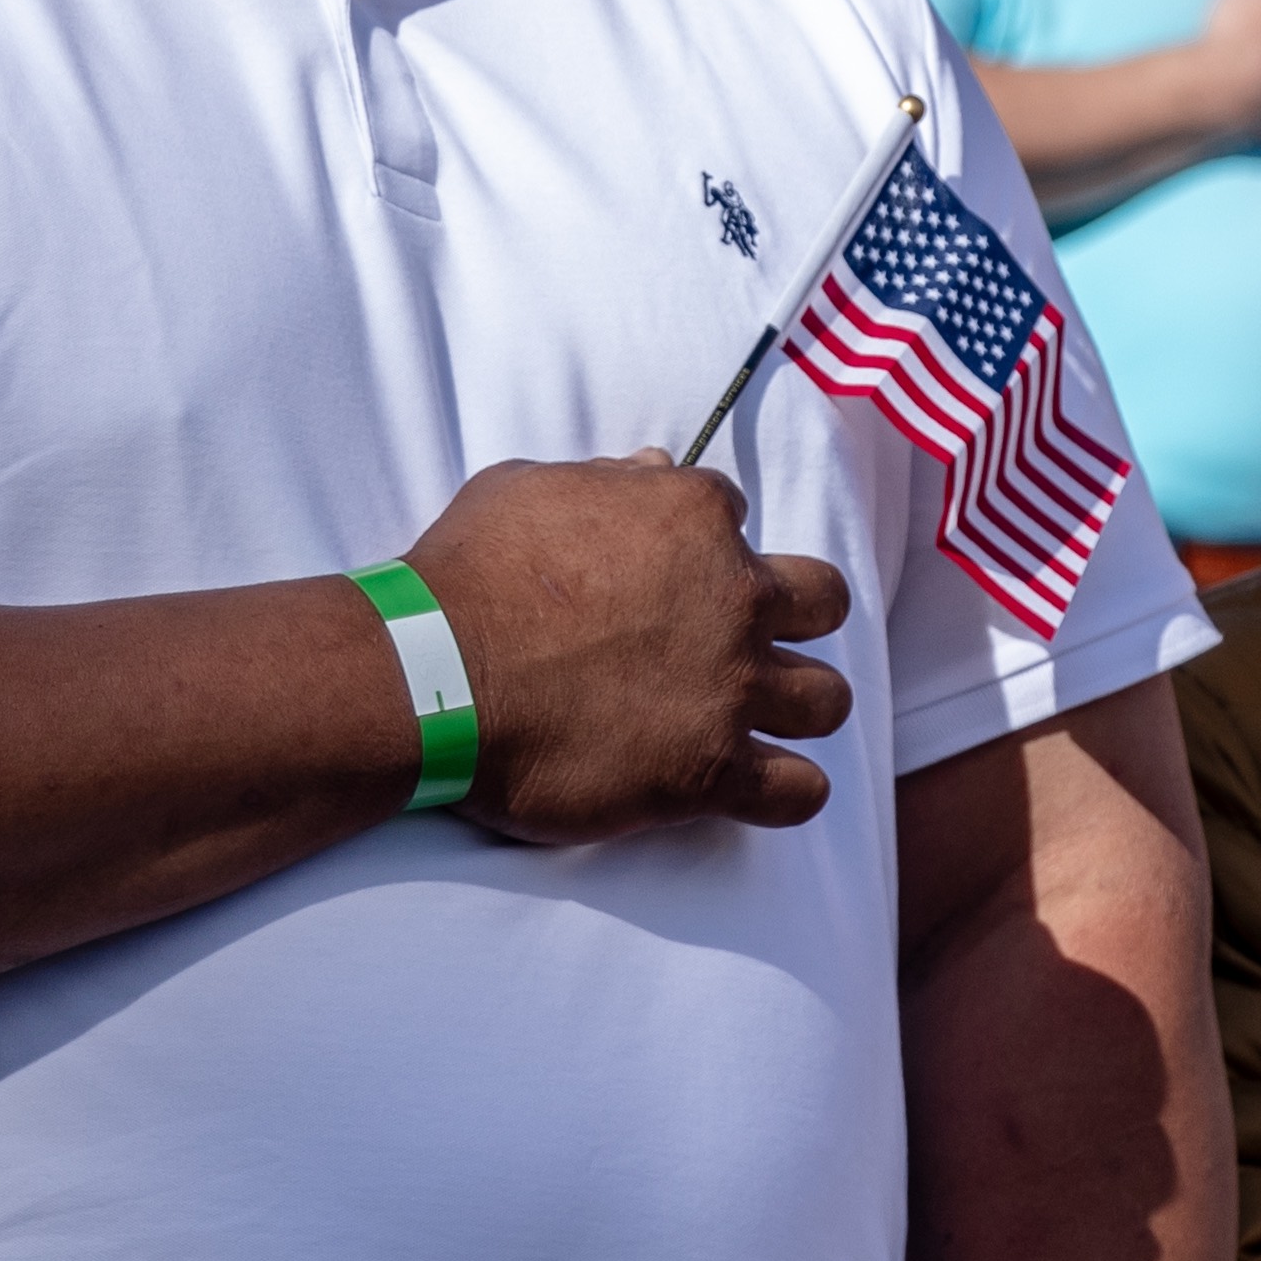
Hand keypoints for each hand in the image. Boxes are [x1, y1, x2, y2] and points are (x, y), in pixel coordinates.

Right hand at [396, 451, 852, 843]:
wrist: (433, 673)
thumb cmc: (467, 574)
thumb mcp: (530, 488)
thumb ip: (608, 480)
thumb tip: (655, 467)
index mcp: (695, 516)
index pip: (736, 519)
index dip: (704, 551)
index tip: (670, 580)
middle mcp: (734, 597)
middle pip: (823, 602)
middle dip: (798, 619)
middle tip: (745, 642)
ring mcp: (731, 687)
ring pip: (826, 700)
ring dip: (798, 707)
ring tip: (759, 720)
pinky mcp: (710, 770)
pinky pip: (798, 791)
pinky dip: (788, 792)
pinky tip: (758, 789)